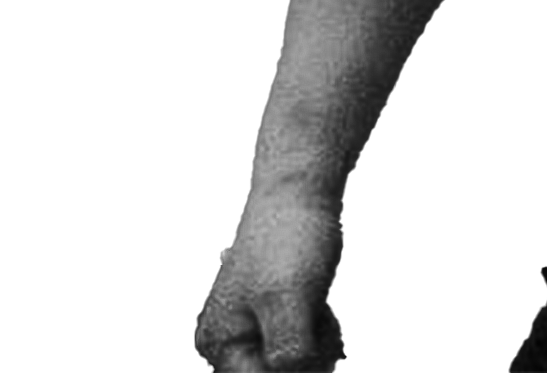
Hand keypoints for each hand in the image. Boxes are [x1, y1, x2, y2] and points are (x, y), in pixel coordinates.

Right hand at [194, 188, 344, 372]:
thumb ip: (288, 348)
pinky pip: (303, 344)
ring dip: (318, 347)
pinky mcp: (277, 315)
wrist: (301, 190)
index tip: (319, 353)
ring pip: (296, 363)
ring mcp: (255, 327)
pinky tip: (323, 311)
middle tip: (319, 320)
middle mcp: (232, 340)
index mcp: (222, 343)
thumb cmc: (288, 238)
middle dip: (308, 359)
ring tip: (320, 308)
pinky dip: (319, 335)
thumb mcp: (289, 298)